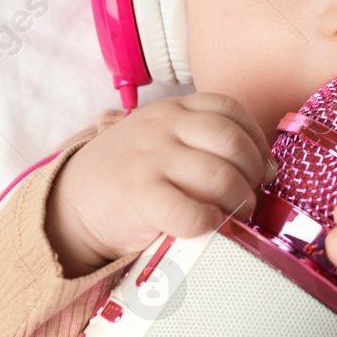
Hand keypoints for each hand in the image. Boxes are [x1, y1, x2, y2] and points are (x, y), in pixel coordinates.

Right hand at [45, 94, 277, 277]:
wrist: (70, 205)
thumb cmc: (128, 177)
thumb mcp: (161, 142)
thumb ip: (202, 144)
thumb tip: (266, 169)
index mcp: (171, 110)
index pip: (229, 109)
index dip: (256, 139)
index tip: (263, 165)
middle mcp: (162, 128)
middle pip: (232, 142)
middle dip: (253, 172)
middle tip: (251, 194)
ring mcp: (150, 160)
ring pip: (219, 176)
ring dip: (239, 200)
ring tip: (236, 213)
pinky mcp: (139, 197)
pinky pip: (191, 212)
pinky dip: (209, 222)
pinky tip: (209, 226)